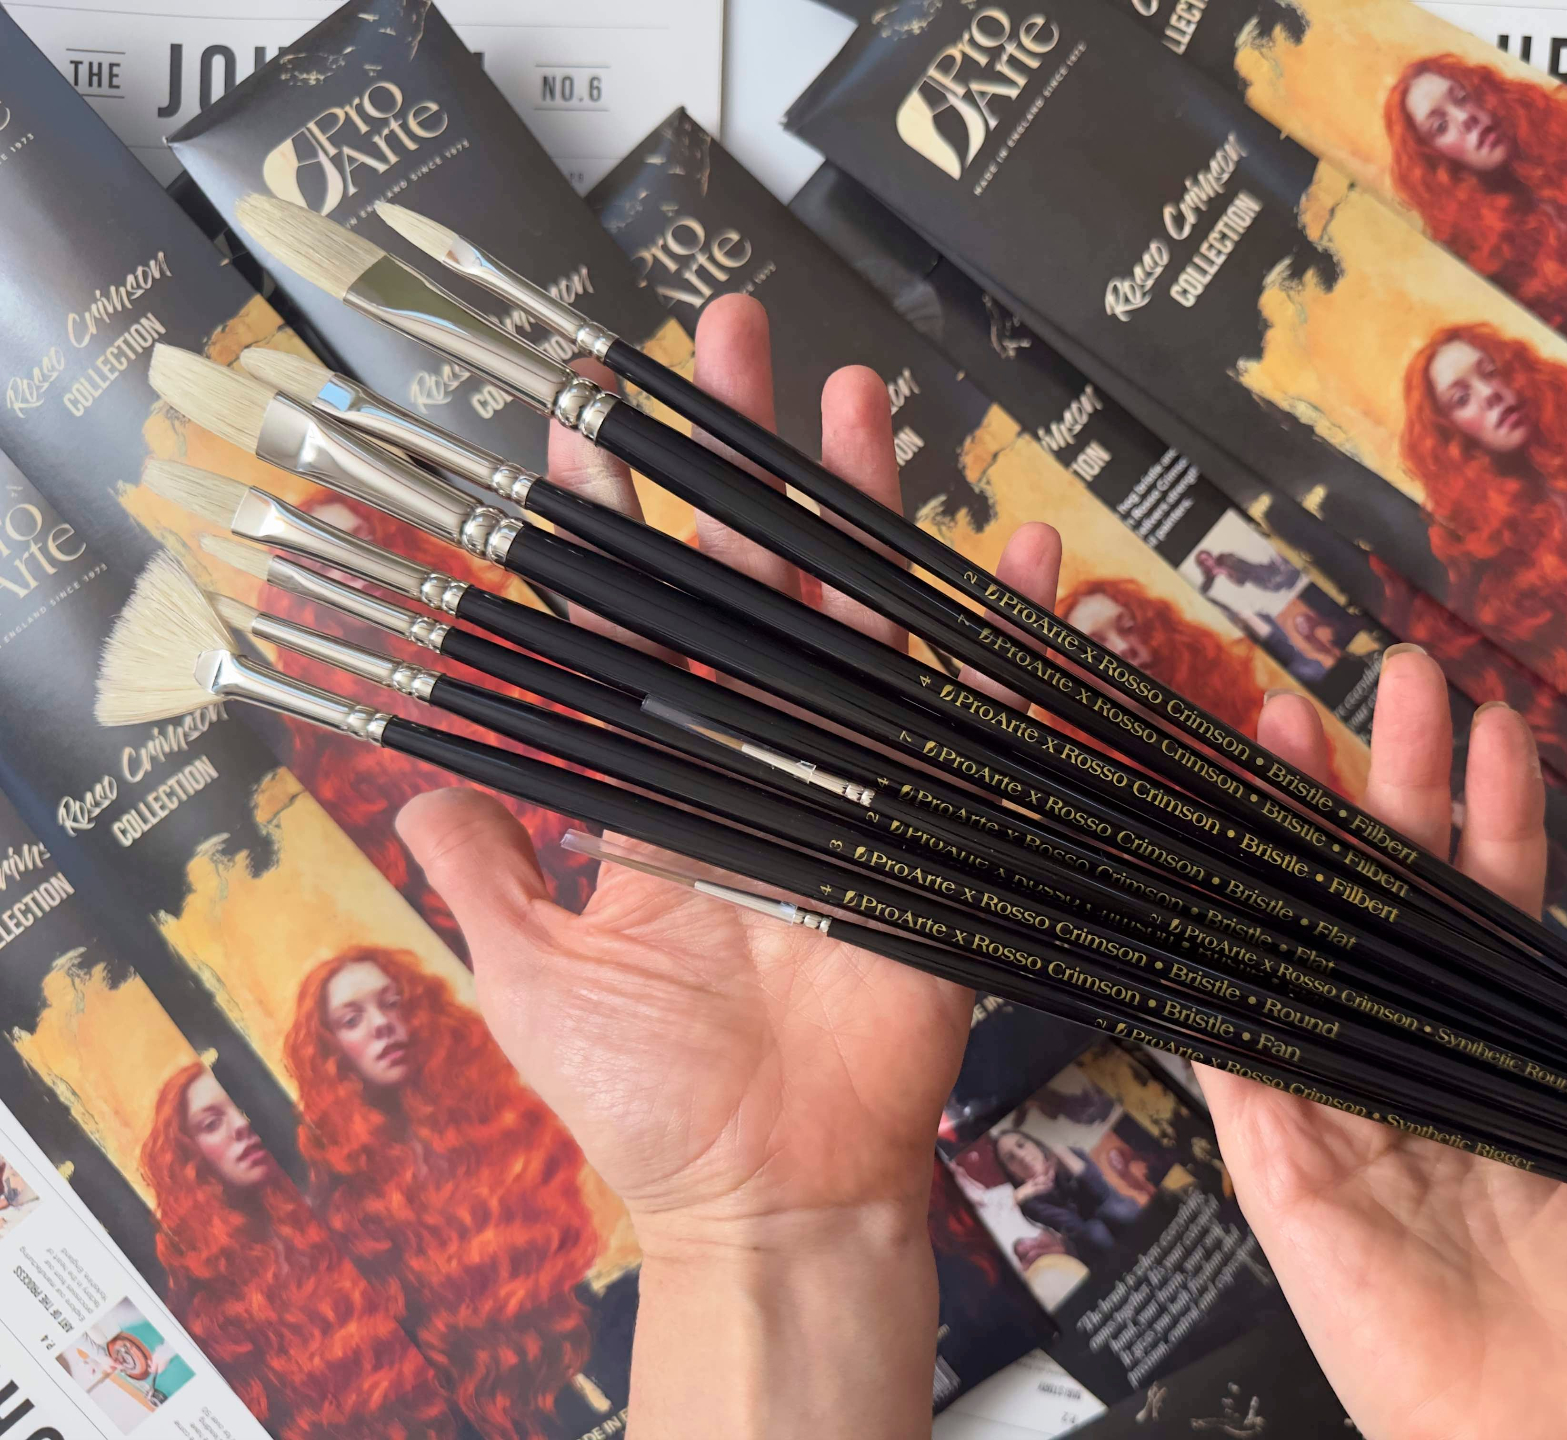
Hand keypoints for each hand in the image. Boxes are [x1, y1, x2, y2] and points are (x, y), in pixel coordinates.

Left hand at [393, 296, 1062, 1437]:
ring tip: (857, 396)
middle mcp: (757, 761)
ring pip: (858, 616)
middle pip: (752, 582)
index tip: (592, 425)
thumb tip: (414, 779)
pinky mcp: (932, 827)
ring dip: (860, 507)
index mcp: (662, 785)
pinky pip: (973, 715)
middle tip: (733, 338)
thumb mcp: (530, 979)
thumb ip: (481, 869)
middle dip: (739, 460)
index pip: (634, 621)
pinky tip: (1026, 556)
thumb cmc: (649, 1104)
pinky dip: (1003, 638)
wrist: (772, 1192)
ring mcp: (852, 783)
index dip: (612, 524)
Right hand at [1205, 645, 1566, 1439]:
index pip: (1487, 900)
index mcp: (1501, 1047)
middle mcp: (1414, 1053)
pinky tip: (1189, 861)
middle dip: (1389, 779)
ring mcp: (1337, 1094)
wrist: (1559, 1432)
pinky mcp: (1276, 1150)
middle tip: (1389, 678)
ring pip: (1302, 934)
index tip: (1488, 719)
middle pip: (1388, 893)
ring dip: (1287, 833)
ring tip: (1280, 727)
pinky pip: (1231, 1042)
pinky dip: (1205, 956)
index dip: (1489, 809)